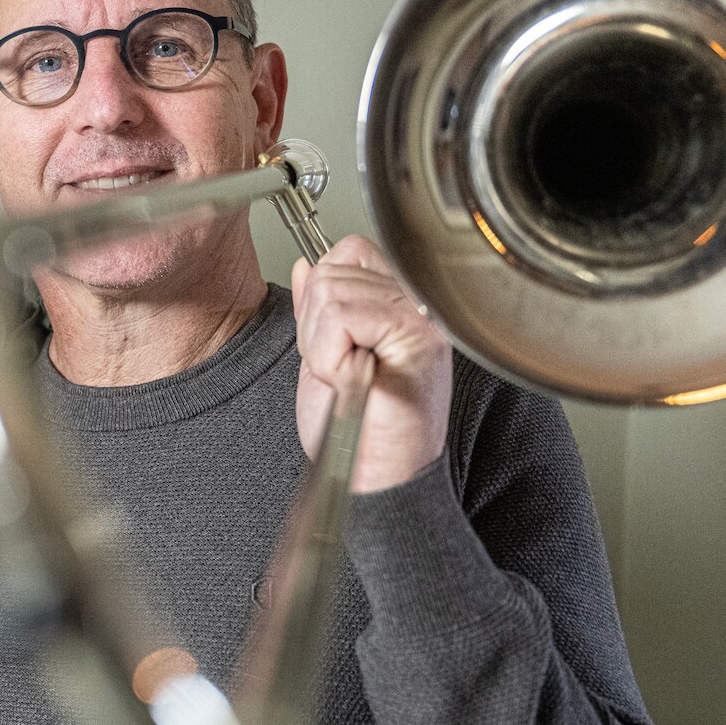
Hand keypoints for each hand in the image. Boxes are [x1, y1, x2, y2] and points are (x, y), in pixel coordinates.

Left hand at [291, 236, 450, 493]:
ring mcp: (421, 319)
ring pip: (330, 293)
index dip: (321, 299)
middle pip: (331, 272)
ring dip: (321, 344)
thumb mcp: (324, 354)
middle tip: (342, 369)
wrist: (376, 474)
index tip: (337, 347)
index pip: (348, 250)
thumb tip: (304, 265)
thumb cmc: (358, 425)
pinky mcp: (417, 339)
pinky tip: (354, 380)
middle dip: (316, 326)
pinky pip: (340, 318)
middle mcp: (417, 304)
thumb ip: (318, 308)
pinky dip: (330, 355)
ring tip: (350, 376)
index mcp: (399, 301)